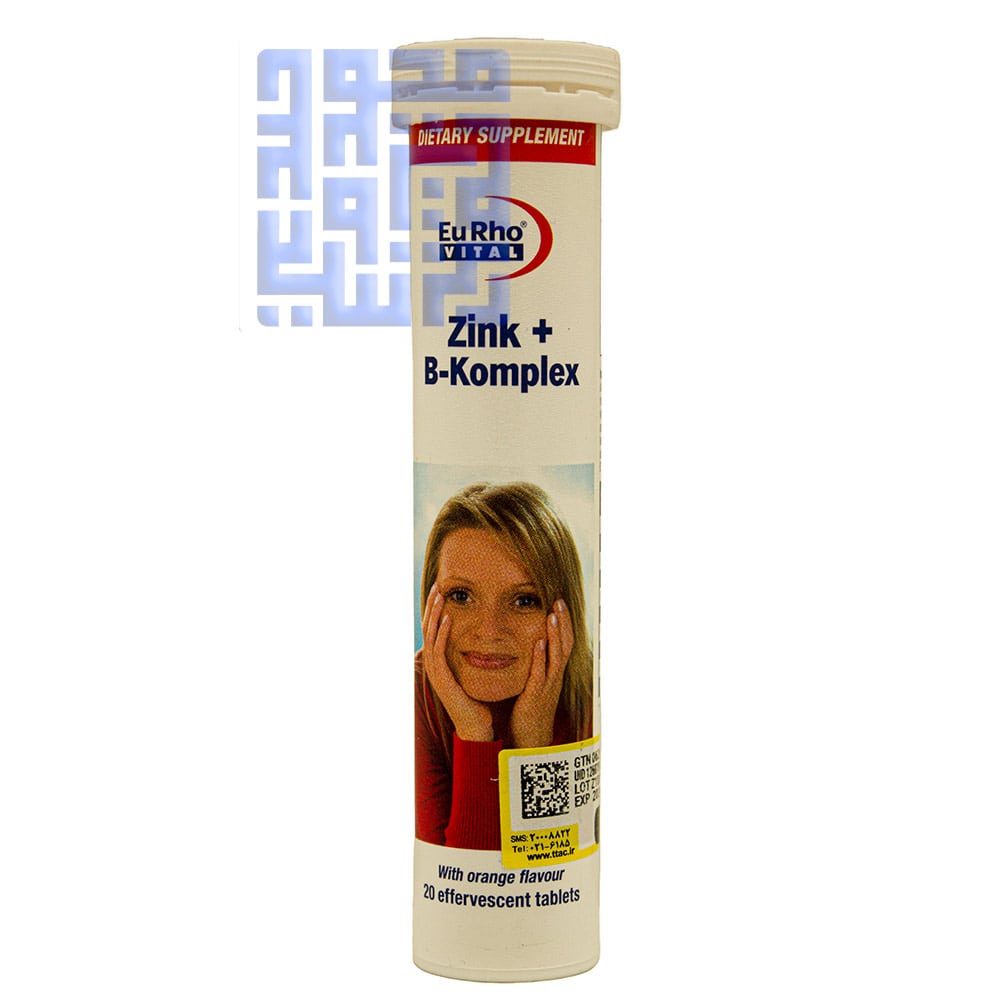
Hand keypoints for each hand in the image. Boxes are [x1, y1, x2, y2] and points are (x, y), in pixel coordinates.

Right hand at [421, 583, 493, 741]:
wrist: (477, 728)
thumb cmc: (479, 703)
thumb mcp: (473, 675)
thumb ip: (472, 658)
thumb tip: (483, 640)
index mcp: (441, 664)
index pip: (434, 631)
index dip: (436, 611)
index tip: (442, 592)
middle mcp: (435, 666)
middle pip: (427, 629)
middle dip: (432, 607)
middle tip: (437, 586)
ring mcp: (437, 673)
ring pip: (430, 637)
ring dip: (435, 615)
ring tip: (440, 596)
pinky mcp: (443, 679)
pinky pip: (440, 651)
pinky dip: (443, 633)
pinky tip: (449, 619)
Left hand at [510, 599, 573, 748]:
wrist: (531, 741)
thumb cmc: (530, 713)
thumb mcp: (536, 686)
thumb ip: (536, 667)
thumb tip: (532, 646)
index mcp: (554, 674)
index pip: (563, 644)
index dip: (564, 624)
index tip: (559, 603)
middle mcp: (554, 678)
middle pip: (564, 646)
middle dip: (563, 623)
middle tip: (559, 601)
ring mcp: (547, 687)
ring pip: (556, 658)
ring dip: (555, 636)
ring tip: (552, 616)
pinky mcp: (535, 696)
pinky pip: (540, 675)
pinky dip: (540, 658)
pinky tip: (538, 644)